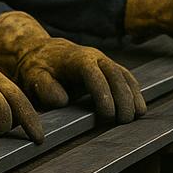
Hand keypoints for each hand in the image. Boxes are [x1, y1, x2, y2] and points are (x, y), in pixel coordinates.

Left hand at [0, 11, 144, 121]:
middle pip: (114, 74)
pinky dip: (134, 90)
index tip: (108, 115)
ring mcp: (103, 60)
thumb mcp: (33, 76)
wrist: (43, 51)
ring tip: (137, 115)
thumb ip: (45, 87)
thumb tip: (63, 100)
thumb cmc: (38, 67)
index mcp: (76, 58)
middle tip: (124, 120)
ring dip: (133, 94)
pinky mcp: (108, 67)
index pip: (94, 75)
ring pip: (123, 75)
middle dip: (123, 97)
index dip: (103, 94)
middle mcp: (94, 56)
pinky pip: (126, 77)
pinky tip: (139, 106)